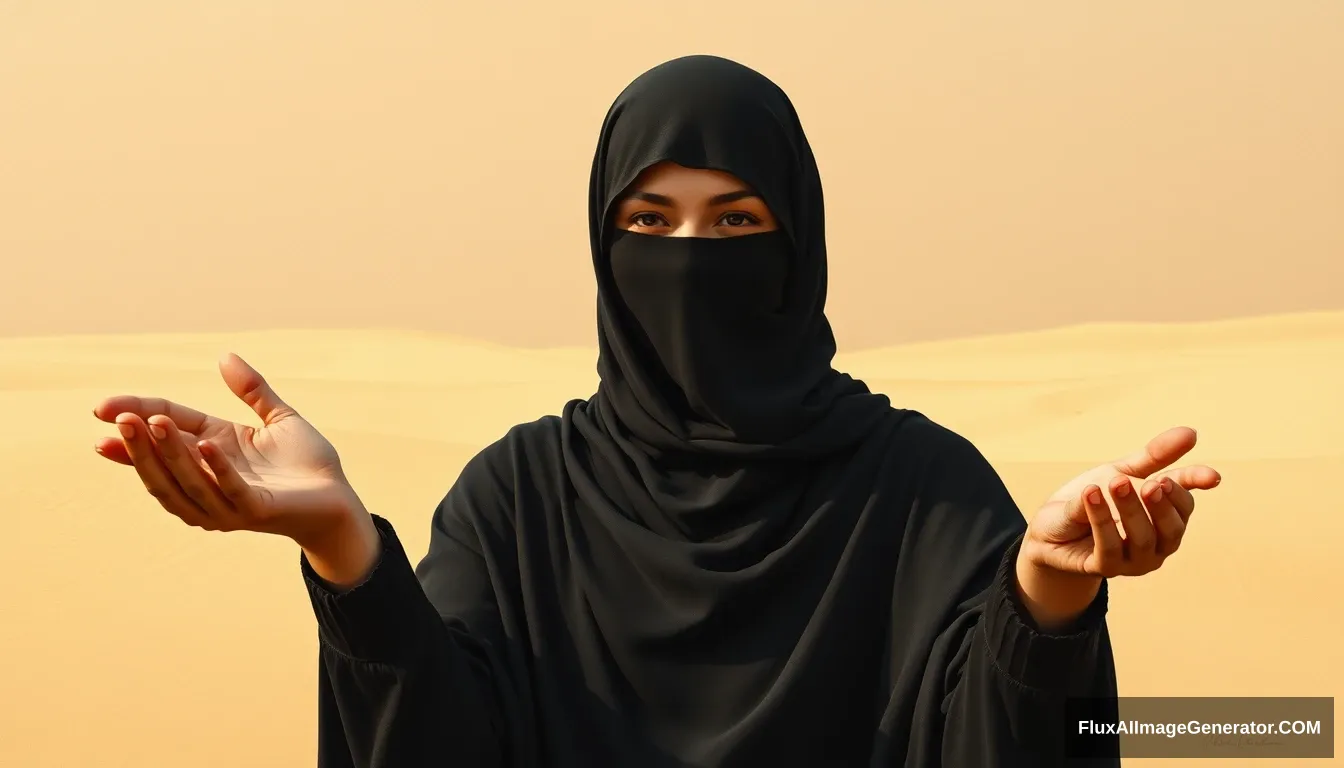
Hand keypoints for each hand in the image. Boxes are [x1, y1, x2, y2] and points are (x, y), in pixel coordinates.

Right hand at [93, 353, 366, 552]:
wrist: (339, 500)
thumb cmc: (307, 464)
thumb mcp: (278, 418)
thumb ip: (252, 389)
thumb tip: (224, 355)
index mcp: (212, 453)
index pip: (166, 433)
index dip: (135, 420)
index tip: (102, 408)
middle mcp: (212, 480)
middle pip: (163, 463)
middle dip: (138, 441)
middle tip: (116, 416)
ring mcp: (229, 500)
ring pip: (186, 481)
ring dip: (167, 454)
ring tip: (151, 423)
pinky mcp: (256, 510)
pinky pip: (229, 490)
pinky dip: (216, 469)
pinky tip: (205, 444)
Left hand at [1016, 427, 1221, 627]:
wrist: (1050, 528)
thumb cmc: (1091, 499)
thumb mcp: (1120, 472)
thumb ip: (1153, 457)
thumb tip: (1191, 432)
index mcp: (1163, 514)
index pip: (1185, 501)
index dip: (1197, 486)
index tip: (1211, 476)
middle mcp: (1157, 542)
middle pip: (1172, 527)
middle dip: (1162, 504)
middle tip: (1151, 483)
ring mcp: (1135, 559)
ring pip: (1144, 540)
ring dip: (1131, 510)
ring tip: (1116, 483)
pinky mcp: (1106, 568)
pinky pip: (1109, 547)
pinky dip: (1101, 519)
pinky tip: (1091, 494)